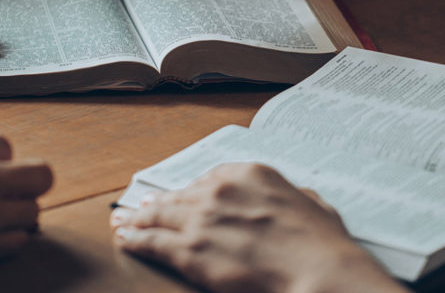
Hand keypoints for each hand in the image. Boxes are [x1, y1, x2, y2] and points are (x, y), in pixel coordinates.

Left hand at [110, 163, 406, 292]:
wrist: (318, 270)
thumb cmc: (323, 244)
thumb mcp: (313, 204)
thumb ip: (295, 197)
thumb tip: (296, 199)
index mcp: (249, 173)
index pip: (208, 179)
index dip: (190, 191)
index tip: (179, 195)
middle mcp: (220, 190)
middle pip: (179, 196)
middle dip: (157, 203)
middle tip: (138, 207)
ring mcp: (202, 219)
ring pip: (159, 216)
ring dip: (137, 220)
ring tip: (122, 222)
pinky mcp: (191, 250)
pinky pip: (153, 242)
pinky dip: (135, 240)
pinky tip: (125, 240)